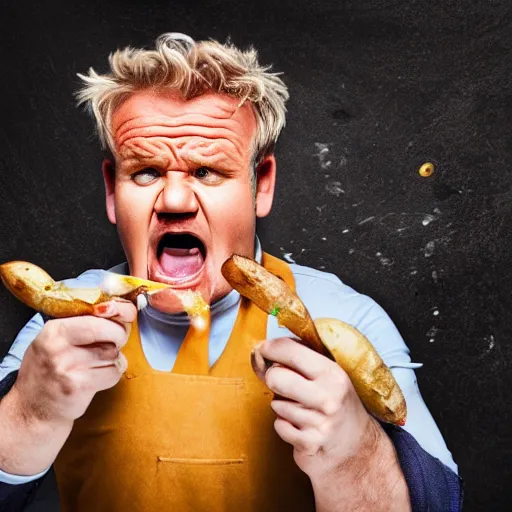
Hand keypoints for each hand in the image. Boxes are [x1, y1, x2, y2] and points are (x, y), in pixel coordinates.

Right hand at [12, 299, 135, 424]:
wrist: (33, 409)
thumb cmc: (51, 368)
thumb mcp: (59, 339)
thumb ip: (87, 323)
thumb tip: (126, 312)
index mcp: (55, 328)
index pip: (98, 314)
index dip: (120, 312)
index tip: (127, 315)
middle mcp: (58, 346)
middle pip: (111, 332)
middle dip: (120, 336)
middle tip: (114, 341)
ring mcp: (67, 367)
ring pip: (114, 354)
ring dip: (113, 359)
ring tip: (97, 363)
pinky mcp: (78, 387)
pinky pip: (113, 373)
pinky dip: (112, 375)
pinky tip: (97, 377)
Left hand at [252, 336, 376, 479]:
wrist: (358, 446)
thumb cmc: (336, 402)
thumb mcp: (329, 374)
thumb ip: (301, 359)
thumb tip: (264, 348)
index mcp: (332, 373)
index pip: (291, 351)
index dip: (270, 348)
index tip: (262, 349)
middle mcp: (328, 397)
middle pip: (276, 377)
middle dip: (273, 378)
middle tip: (280, 381)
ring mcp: (319, 423)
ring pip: (276, 404)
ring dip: (283, 405)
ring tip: (302, 408)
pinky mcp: (310, 444)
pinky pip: (279, 426)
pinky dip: (285, 425)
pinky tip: (301, 425)